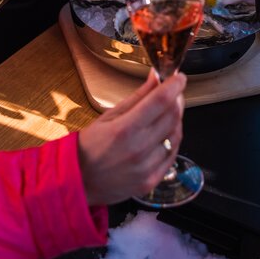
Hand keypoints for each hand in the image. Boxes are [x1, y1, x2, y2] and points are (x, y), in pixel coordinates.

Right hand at [77, 70, 185, 206]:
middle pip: (172, 117)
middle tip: (174, 93)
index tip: (180, 77)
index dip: (175, 85)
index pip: (160, 101)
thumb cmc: (91, 144)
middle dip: (177, 100)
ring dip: (176, 120)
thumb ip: (138, 97)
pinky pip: (172, 155)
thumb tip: (157, 77)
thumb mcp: (109, 115)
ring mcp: (147, 168)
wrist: (79, 182)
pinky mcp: (151, 181)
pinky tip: (164, 134)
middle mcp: (139, 149)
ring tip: (167, 113)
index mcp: (125, 129)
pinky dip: (172, 140)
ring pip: (176, 136)